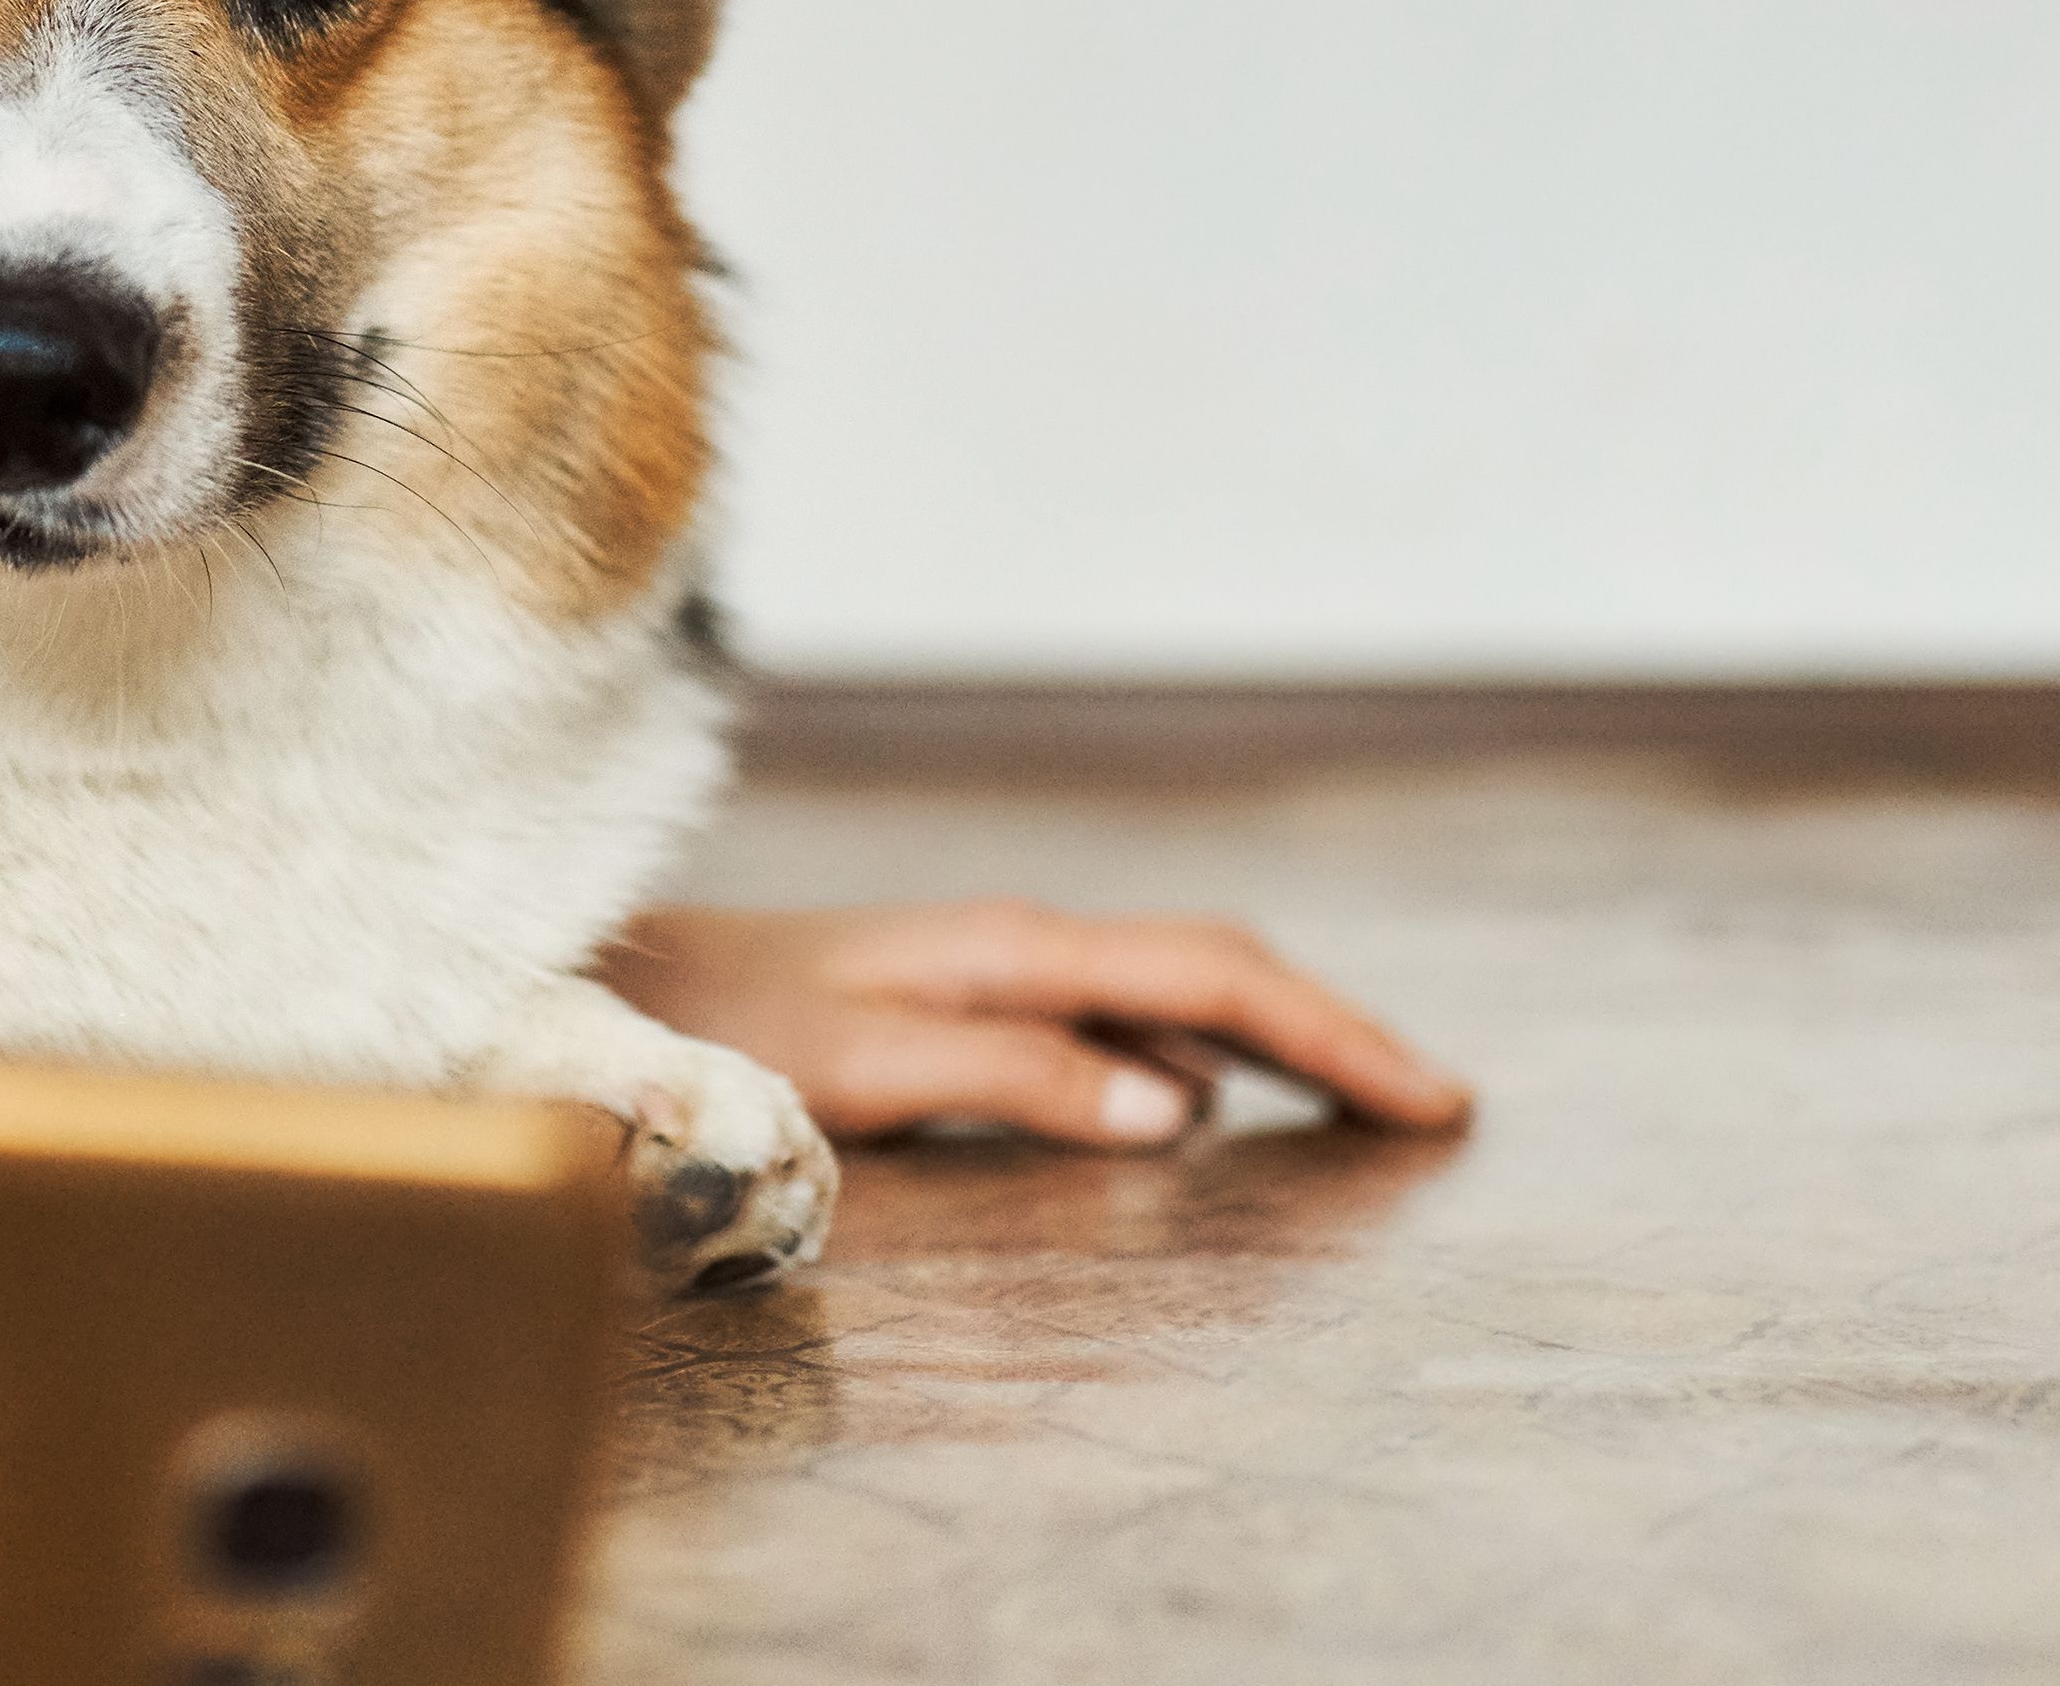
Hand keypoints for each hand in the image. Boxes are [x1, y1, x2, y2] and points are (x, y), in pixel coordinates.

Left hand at [596, 900, 1473, 1150]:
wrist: (620, 988)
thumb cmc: (727, 1032)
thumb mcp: (869, 1064)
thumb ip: (1020, 1076)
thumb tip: (1180, 1113)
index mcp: (1020, 950)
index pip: (1220, 981)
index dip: (1336, 1036)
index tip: (1432, 1100)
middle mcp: (1023, 946)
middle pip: (1220, 971)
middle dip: (1337, 1030)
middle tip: (1439, 1105)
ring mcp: (999, 970)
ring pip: (1178, 994)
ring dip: (1280, 1040)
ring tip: (1365, 1100)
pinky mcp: (968, 1004)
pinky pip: (1122, 1024)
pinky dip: (1199, 1058)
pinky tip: (1211, 1109)